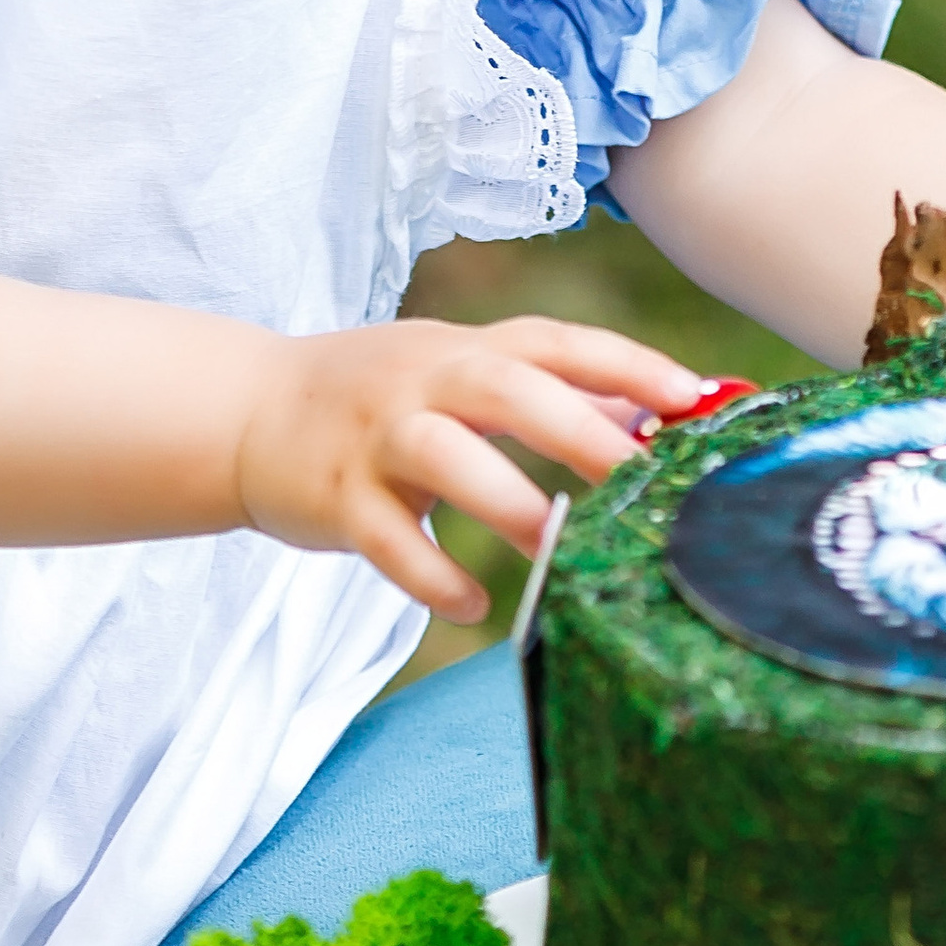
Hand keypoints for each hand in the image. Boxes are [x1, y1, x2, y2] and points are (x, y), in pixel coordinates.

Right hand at [233, 313, 703, 620]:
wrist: (252, 411)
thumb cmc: (382, 396)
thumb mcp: (458, 375)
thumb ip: (548, 393)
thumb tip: (654, 417)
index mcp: (463, 349)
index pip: (554, 342)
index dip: (625, 363)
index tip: (693, 394)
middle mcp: (423, 378)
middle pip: (506, 387)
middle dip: (579, 427)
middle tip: (641, 476)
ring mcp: (376, 434)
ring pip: (445, 456)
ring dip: (508, 502)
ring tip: (559, 549)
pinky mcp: (336, 493)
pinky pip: (389, 539)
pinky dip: (433, 574)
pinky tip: (472, 604)